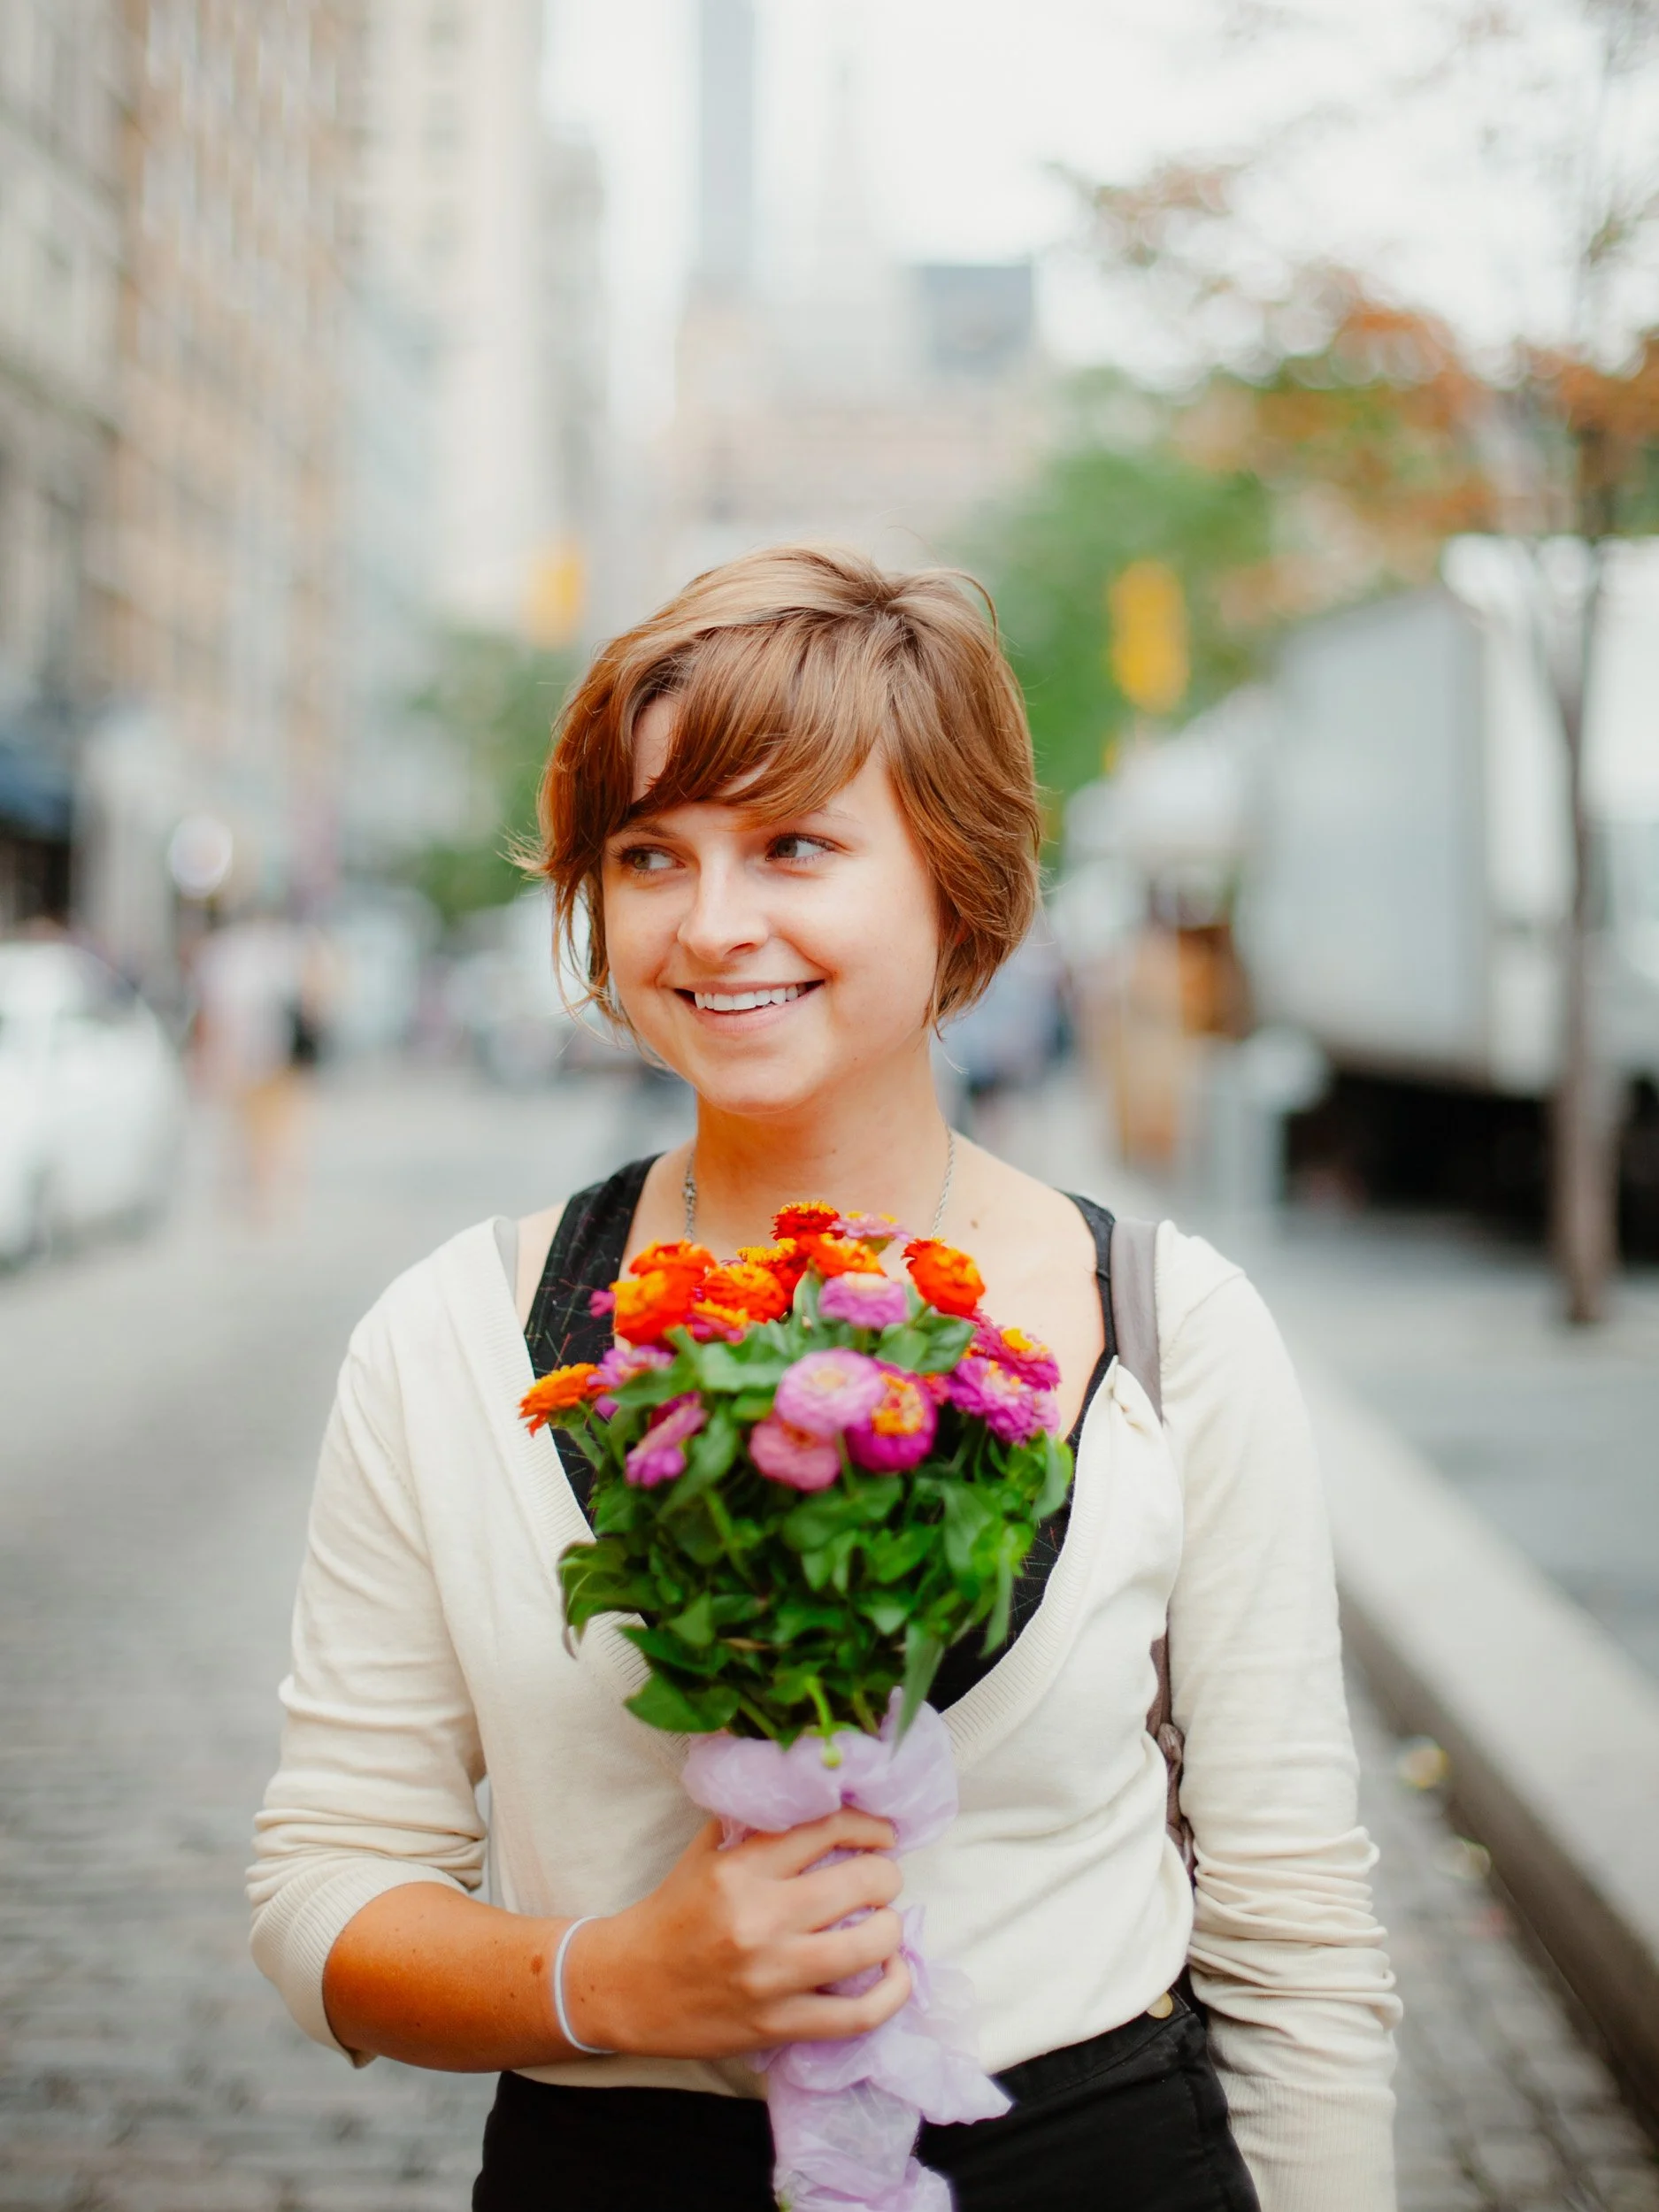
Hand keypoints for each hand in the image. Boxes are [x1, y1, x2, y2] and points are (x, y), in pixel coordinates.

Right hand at [567, 1810, 910, 2058]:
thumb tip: (807, 1788)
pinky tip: (892, 1972)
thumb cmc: (672, 1913)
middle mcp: (759, 1919)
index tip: (882, 1834)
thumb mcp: (704, 1852)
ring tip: (884, 1923)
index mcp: (740, 1868)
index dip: (869, 1826)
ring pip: (868, 1946)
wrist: (626, 1988)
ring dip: (891, 1929)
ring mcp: (771, 1976)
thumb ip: (752, 1821)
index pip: (827, 1828)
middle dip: (885, 1876)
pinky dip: (891, 1992)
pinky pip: (857, 2014)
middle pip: (861, 1884)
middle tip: (881, 1879)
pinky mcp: (778, 2025)